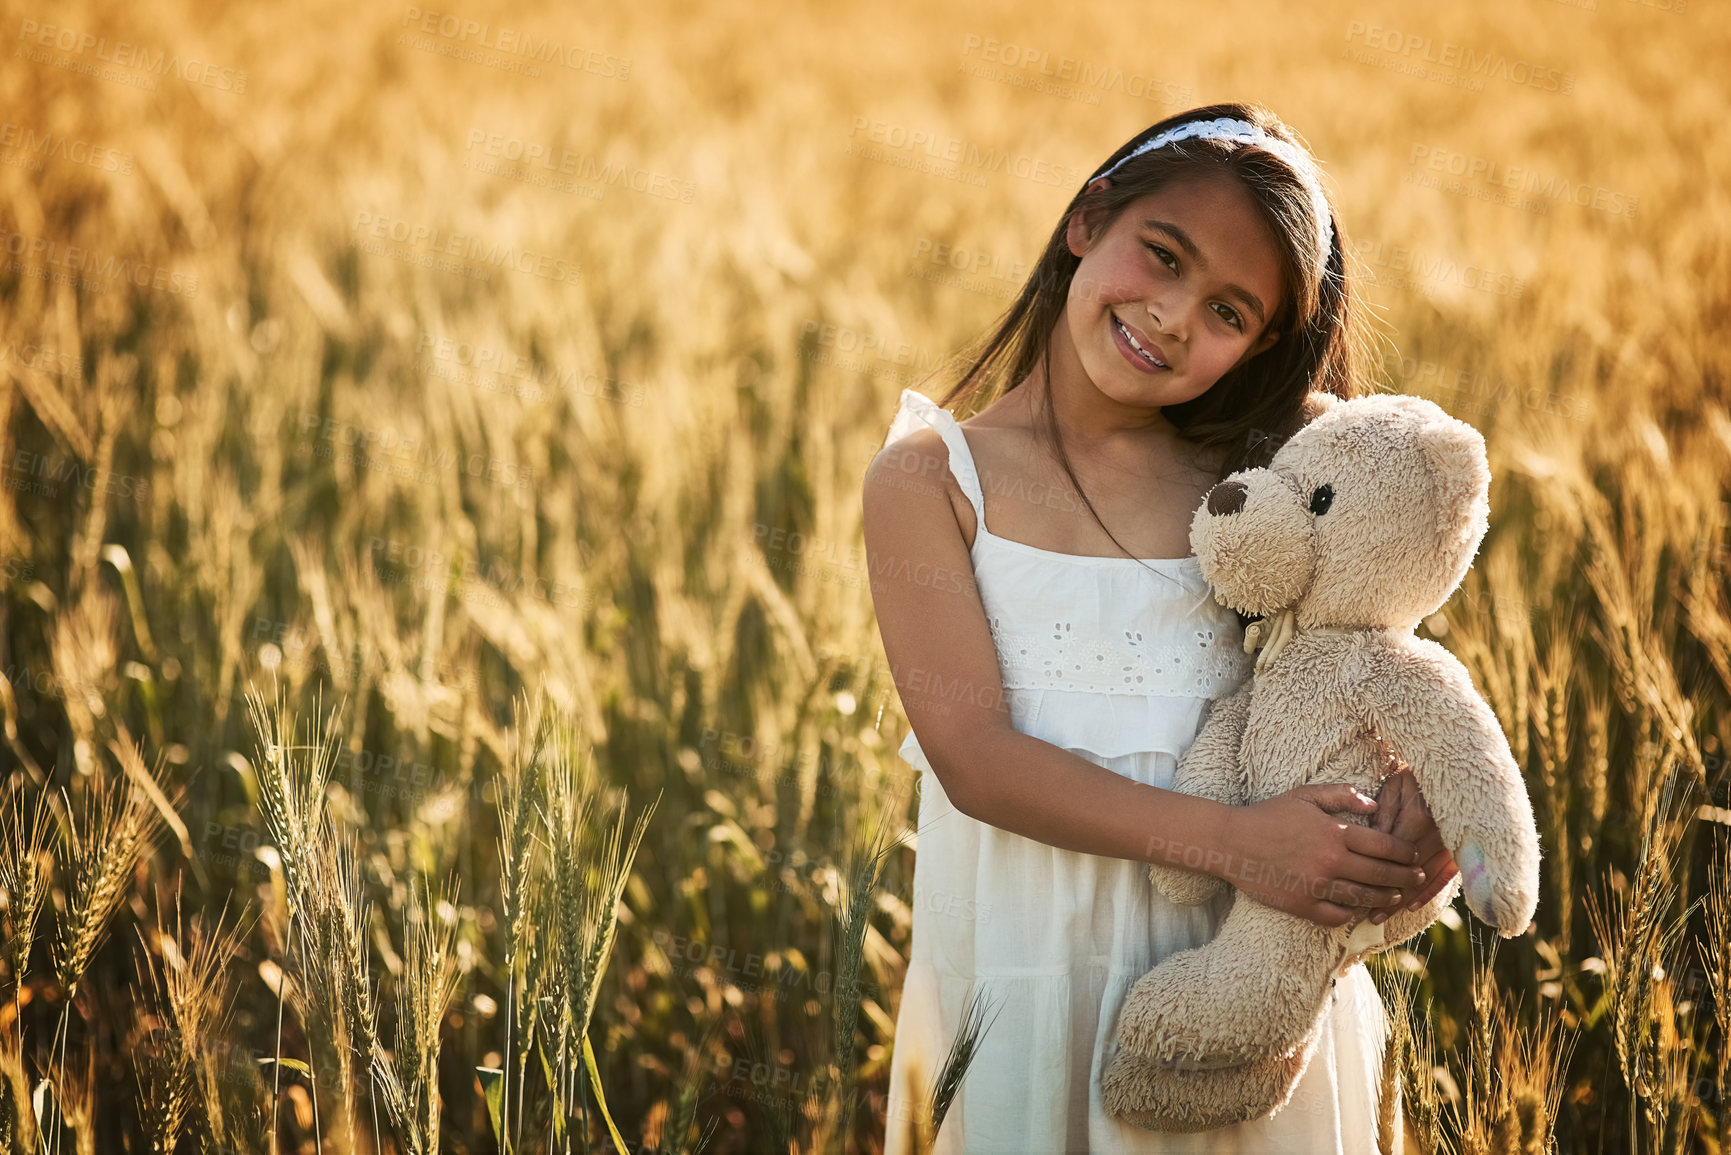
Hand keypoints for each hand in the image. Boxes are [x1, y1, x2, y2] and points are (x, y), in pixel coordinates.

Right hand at [1221, 784, 1428, 928]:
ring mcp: (1316, 886)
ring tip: (1396, 896)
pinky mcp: (1301, 905)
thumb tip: (1375, 806)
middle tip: (1416, 878)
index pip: (1384, 846)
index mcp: (1334, 832)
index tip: (1414, 855)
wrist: (1232, 841)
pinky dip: (1350, 914)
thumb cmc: (1269, 815)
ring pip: (1362, 898)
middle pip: (1381, 875)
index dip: (1405, 852)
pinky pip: (1336, 916)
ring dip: (1384, 898)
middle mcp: (1329, 861)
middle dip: (1404, 877)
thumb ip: (1342, 795)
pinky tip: (1357, 909)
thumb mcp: (1305, 796)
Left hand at [1366, 767, 1457, 923]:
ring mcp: (1450, 844)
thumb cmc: (1414, 775)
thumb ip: (1383, 812)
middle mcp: (1436, 835)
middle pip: (1408, 873)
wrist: (1453, 770)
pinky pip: (1446, 875)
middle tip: (1368, 916)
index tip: (1355, 890)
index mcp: (1418, 818)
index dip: (1376, 874)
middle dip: (1388, 896)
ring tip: (1382, 917)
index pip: (1393, 854)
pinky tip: (1412, 906)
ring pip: (1425, 879)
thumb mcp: (1395, 786)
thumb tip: (1372, 838)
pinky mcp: (1460, 848)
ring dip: (1404, 900)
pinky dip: (1429, 892)